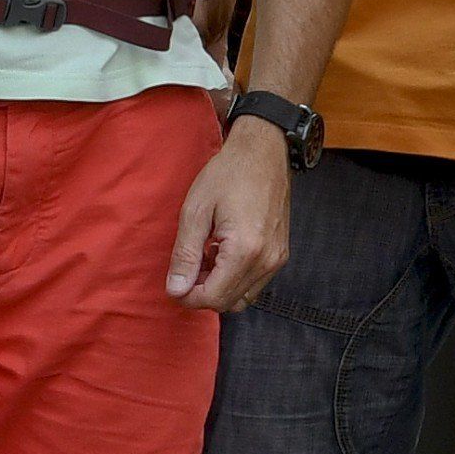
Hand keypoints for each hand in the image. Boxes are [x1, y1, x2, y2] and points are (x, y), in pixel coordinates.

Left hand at [167, 116, 289, 311]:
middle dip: (202, 292)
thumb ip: (185, 255)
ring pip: (242, 297)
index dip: (187, 296)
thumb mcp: (196, 210)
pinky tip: (222, 253)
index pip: (213, 297)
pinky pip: (255, 283)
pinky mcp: (280, 253)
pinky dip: (235, 279)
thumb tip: (176, 290)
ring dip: (219, 287)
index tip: (174, 282)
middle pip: (228, 302)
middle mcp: (267, 260)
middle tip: (187, 266)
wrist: (264, 151)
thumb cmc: (228, 173)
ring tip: (205, 257)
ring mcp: (277, 258)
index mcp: (245, 250)